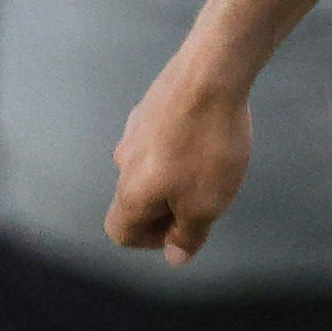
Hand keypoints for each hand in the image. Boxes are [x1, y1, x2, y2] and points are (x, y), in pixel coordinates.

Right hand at [107, 54, 252, 265]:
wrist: (211, 74)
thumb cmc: (208, 146)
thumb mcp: (206, 205)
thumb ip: (188, 236)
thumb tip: (175, 256)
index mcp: (131, 192)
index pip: (120, 232)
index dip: (150, 240)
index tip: (183, 228)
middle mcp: (123, 162)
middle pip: (135, 199)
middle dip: (167, 207)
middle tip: (205, 196)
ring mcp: (134, 130)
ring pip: (149, 168)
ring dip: (174, 175)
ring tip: (210, 164)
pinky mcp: (151, 106)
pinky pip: (160, 140)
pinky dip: (179, 147)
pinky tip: (207, 136)